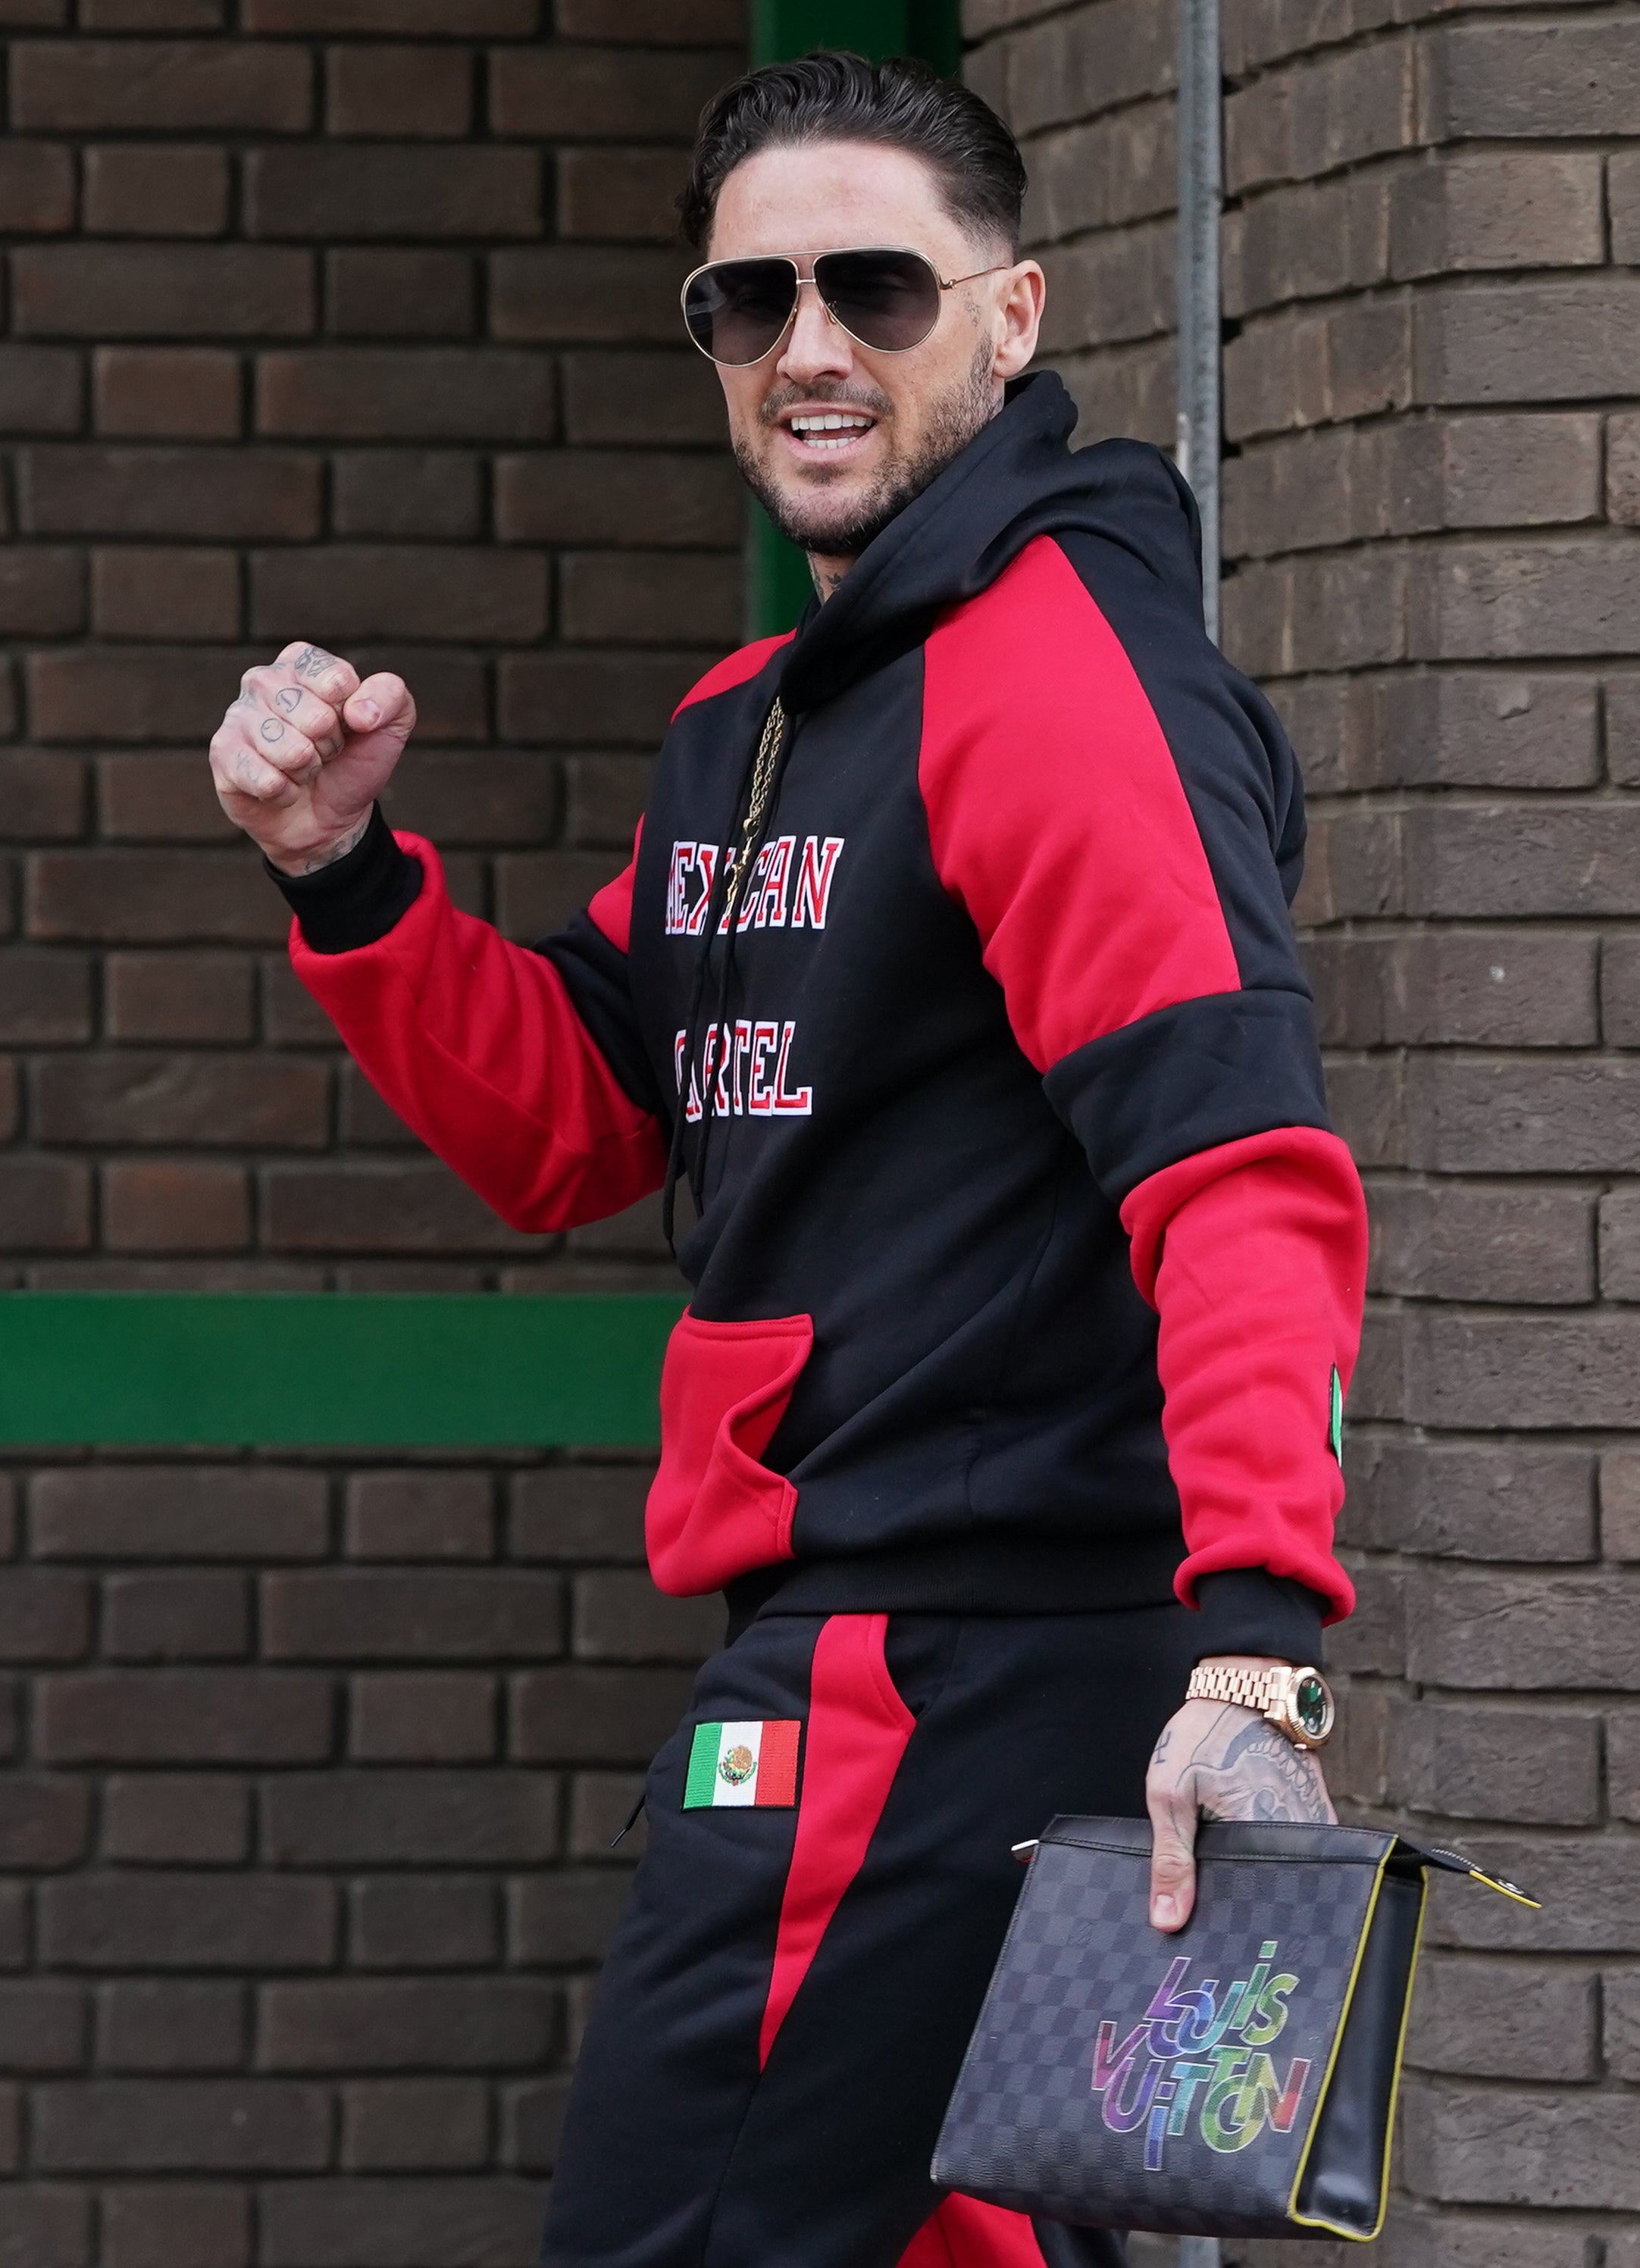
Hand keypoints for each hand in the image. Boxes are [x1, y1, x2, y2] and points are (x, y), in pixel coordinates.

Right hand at [208, 641, 416, 875]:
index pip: (337, 680)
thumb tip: (360, 712)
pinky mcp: (223, 754)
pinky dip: (286, 793)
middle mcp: (263, 680)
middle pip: (316, 717)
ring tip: (302, 769)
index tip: (348, 725)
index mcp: (301, 662)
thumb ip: (390, 697)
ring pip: (292, 750)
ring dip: (307, 771)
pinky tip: (281, 788)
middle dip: (330, 746)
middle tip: (323, 752)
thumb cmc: (352, 763)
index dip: (352, 715)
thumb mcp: (389, 727)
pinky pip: (267, 779)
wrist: (328, 818)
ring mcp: (238, 715)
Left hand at [1145, 1655, 1334, 1933]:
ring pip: (1285, 1872)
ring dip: (1258, 1882)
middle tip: (1211, 1927)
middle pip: (1273, 1891)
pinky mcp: (1315, 1812)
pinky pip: (1294, 1850)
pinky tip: (1244, 1865)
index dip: (1232, 1924)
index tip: (1210, 1941)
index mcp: (1267, 1833)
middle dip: (1245, 1908)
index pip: (1256, 1903)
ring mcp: (1314, 1822)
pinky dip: (1270, 1859)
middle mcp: (1301, 1834)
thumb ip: (1171, 1860)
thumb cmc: (1203, 1734)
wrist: (1241, 1685)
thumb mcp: (1169, 1793)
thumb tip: (1168, 1921)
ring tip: (1225, 1899)